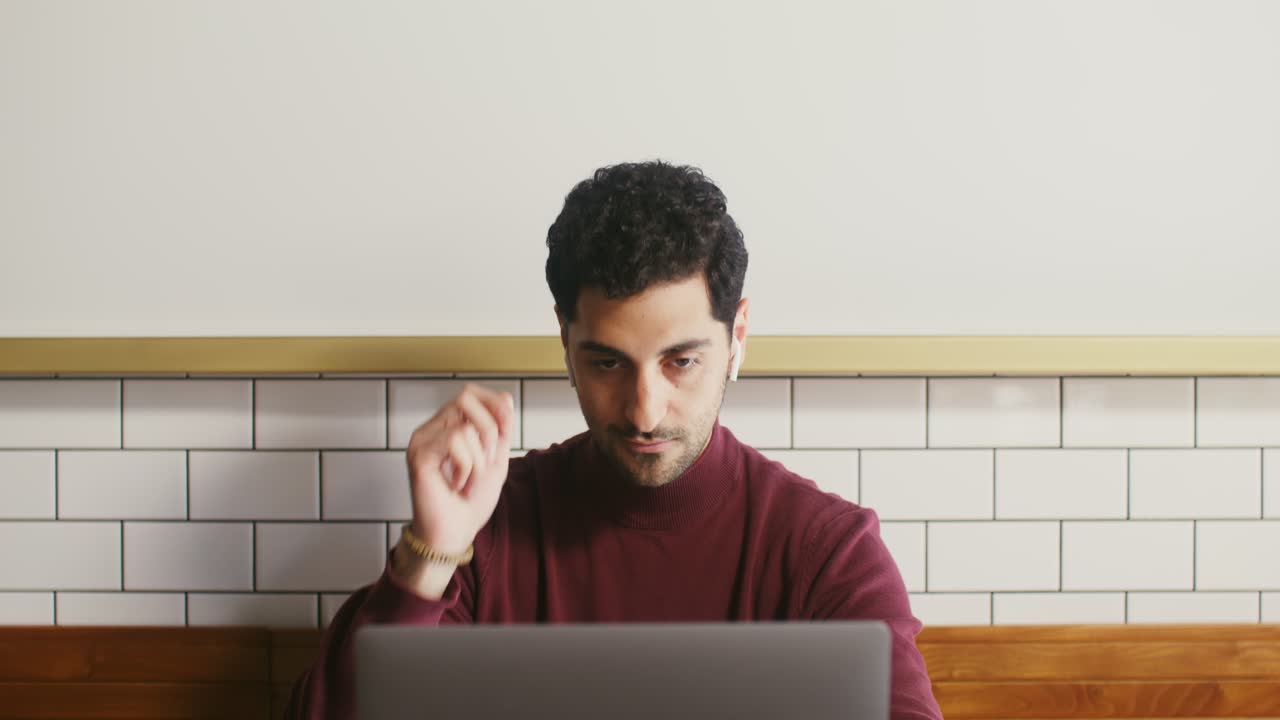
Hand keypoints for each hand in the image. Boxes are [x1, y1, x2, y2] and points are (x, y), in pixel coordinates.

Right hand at [395, 384, 515, 595]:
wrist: (456, 532)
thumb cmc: (471, 500)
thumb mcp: (496, 458)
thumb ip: (501, 429)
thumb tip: (506, 398)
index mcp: (449, 425)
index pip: (471, 392)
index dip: (494, 405)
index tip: (505, 431)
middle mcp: (432, 428)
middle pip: (466, 397)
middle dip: (489, 429)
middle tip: (487, 459)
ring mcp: (422, 440)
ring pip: (465, 425)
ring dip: (479, 458)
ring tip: (469, 479)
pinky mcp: (419, 454)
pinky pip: (454, 440)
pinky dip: (467, 465)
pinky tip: (457, 483)